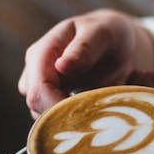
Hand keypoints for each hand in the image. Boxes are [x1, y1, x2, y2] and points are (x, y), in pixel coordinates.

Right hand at [19, 9, 153, 117]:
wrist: (116, 41)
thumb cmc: (108, 33)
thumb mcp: (102, 34)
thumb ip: (85, 49)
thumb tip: (62, 66)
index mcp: (42, 54)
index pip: (38, 91)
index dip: (57, 107)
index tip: (87, 114)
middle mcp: (36, 74)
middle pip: (40, 109)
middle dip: (68, 117)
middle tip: (101, 115)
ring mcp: (46, 90)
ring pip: (51, 118)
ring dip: (77, 119)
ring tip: (105, 108)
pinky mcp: (58, 102)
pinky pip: (63, 120)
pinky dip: (82, 120)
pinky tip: (101, 111)